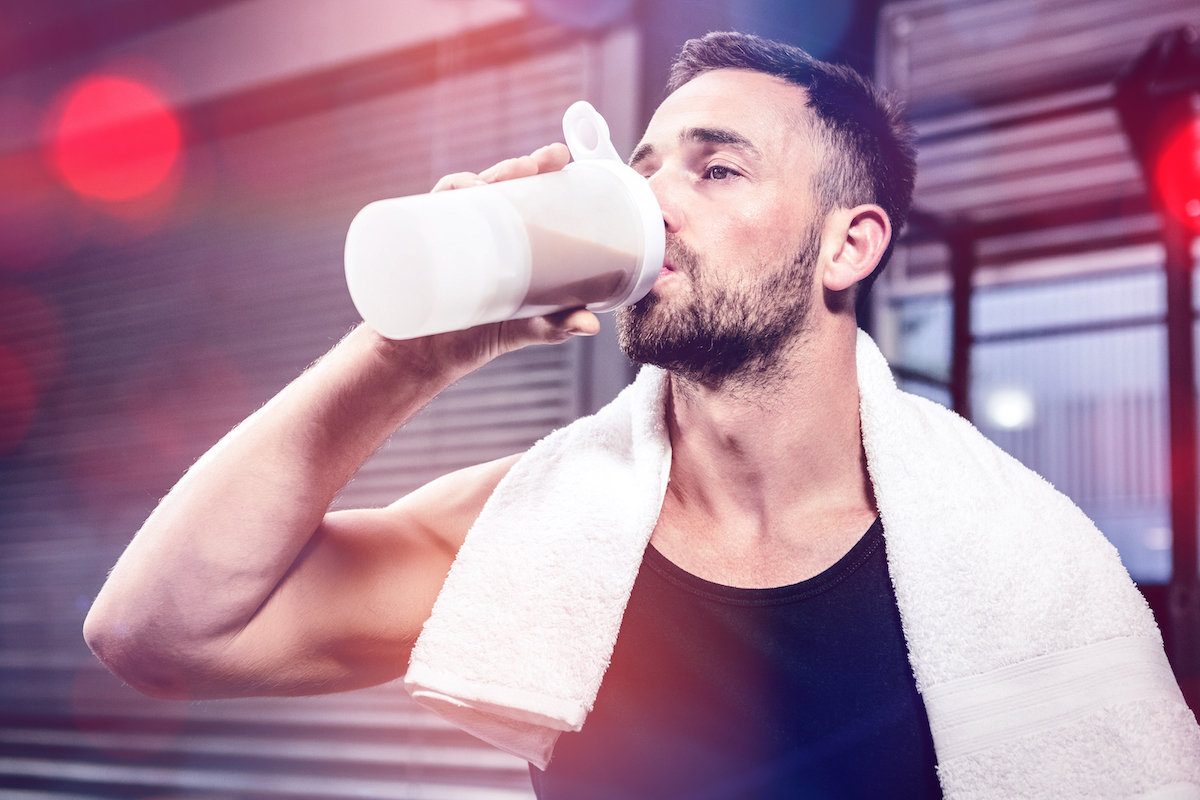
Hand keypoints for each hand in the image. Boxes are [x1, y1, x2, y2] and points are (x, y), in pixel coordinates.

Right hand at [410, 143, 599, 366]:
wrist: (425, 358)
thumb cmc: (478, 335)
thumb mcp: (526, 328)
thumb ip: (557, 326)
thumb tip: (592, 327)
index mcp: (506, 237)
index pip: (524, 192)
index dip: (540, 167)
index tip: (559, 156)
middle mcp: (477, 229)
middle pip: (495, 183)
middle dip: (514, 167)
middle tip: (534, 165)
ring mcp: (448, 236)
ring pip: (461, 193)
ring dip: (477, 179)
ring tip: (493, 185)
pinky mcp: (422, 247)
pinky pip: (427, 213)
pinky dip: (443, 199)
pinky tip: (459, 198)